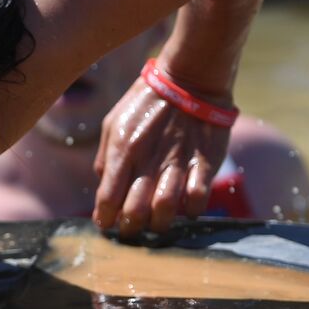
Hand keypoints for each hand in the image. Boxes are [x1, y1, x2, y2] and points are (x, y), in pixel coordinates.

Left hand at [93, 77, 231, 237]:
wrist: (192, 78)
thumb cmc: (147, 102)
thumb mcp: (114, 123)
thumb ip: (106, 158)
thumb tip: (103, 189)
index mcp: (123, 150)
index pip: (107, 198)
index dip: (105, 219)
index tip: (106, 225)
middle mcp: (148, 160)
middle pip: (134, 211)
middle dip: (129, 228)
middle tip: (130, 230)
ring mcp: (178, 162)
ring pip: (165, 210)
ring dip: (158, 225)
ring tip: (155, 225)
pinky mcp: (205, 162)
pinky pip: (197, 199)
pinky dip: (190, 211)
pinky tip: (184, 209)